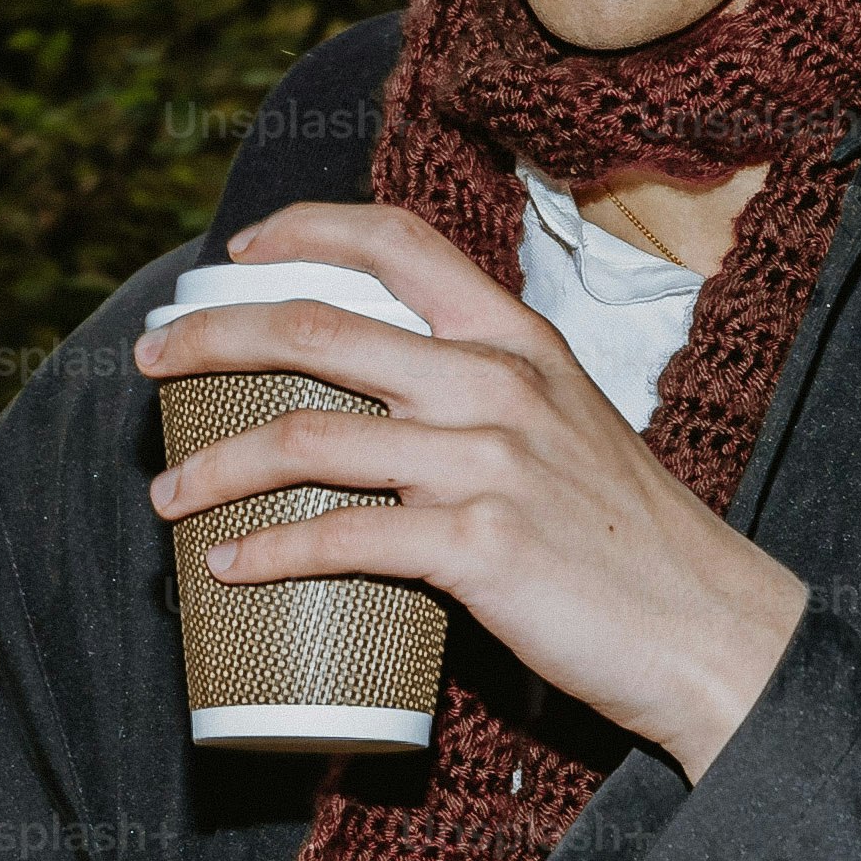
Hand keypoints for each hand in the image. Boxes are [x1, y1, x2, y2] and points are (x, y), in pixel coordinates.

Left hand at [139, 198, 807, 779]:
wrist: (709, 628)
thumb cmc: (630, 540)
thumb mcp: (568, 428)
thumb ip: (487, 398)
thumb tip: (381, 408)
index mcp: (518, 340)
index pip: (397, 242)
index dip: (301, 232)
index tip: (235, 255)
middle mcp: (497, 381)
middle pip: (317, 328)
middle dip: (210, 337)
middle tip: (152, 363)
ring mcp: (488, 460)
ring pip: (308, 437)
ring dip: (215, 466)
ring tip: (168, 497)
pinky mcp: (479, 545)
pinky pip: (342, 539)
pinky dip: (268, 553)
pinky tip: (228, 568)